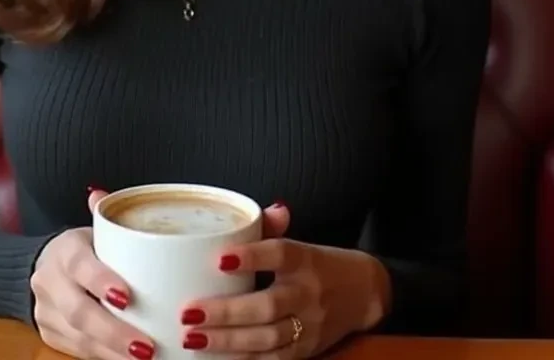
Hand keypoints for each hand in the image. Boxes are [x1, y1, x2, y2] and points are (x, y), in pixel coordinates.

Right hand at [31, 189, 154, 359]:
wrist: (43, 268)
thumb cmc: (82, 248)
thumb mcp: (91, 229)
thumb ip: (103, 216)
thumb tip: (103, 194)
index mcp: (63, 250)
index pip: (79, 264)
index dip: (100, 281)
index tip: (128, 297)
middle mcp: (49, 282)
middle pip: (78, 310)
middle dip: (113, 331)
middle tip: (147, 346)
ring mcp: (47, 311)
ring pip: (78, 337)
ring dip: (112, 352)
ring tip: (146, 358)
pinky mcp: (50, 334)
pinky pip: (77, 351)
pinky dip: (105, 359)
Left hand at [179, 205, 389, 357]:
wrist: (364, 294)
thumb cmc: (319, 264)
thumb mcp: (301, 242)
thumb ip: (274, 228)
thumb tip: (270, 208)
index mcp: (304, 259)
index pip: (280, 254)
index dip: (251, 256)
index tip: (219, 259)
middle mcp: (308, 293)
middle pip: (268, 305)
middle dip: (226, 312)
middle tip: (189, 313)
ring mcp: (308, 326)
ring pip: (267, 338)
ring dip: (228, 340)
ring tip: (193, 337)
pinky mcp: (306, 350)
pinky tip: (216, 357)